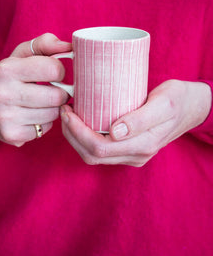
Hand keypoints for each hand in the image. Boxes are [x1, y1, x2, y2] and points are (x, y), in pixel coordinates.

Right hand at [0, 33, 71, 145]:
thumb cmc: (10, 76)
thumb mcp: (22, 54)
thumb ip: (45, 44)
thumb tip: (69, 47)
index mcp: (6, 69)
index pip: (54, 69)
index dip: (59, 70)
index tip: (53, 73)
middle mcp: (3, 93)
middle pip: (57, 95)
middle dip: (60, 92)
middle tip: (53, 90)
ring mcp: (6, 116)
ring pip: (53, 114)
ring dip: (53, 108)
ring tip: (41, 102)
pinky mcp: (12, 134)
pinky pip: (45, 129)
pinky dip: (44, 123)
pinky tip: (33, 115)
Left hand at [61, 79, 211, 166]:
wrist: (192, 106)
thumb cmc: (178, 100)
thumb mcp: (164, 103)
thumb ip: (141, 119)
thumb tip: (115, 132)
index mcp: (142, 146)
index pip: (99, 148)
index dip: (77, 131)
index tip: (68, 110)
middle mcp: (135, 155)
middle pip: (91, 154)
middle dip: (71, 134)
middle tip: (64, 109)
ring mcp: (132, 154)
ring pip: (93, 155)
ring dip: (75, 137)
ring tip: (68, 114)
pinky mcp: (128, 148)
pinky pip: (100, 150)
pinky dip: (84, 138)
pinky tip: (80, 121)